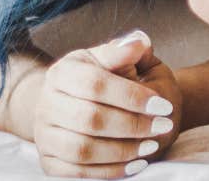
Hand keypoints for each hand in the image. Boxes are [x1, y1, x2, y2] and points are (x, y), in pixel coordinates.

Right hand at [33, 31, 182, 177]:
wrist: (78, 103)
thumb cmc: (106, 78)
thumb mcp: (115, 59)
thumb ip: (126, 51)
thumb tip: (139, 41)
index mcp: (62, 72)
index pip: (96, 84)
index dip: (132, 97)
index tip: (164, 105)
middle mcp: (46, 102)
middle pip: (90, 119)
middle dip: (133, 125)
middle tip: (163, 126)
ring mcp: (44, 134)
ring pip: (83, 149)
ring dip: (123, 151)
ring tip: (151, 145)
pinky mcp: (48, 160)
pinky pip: (77, 173)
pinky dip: (109, 171)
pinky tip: (136, 164)